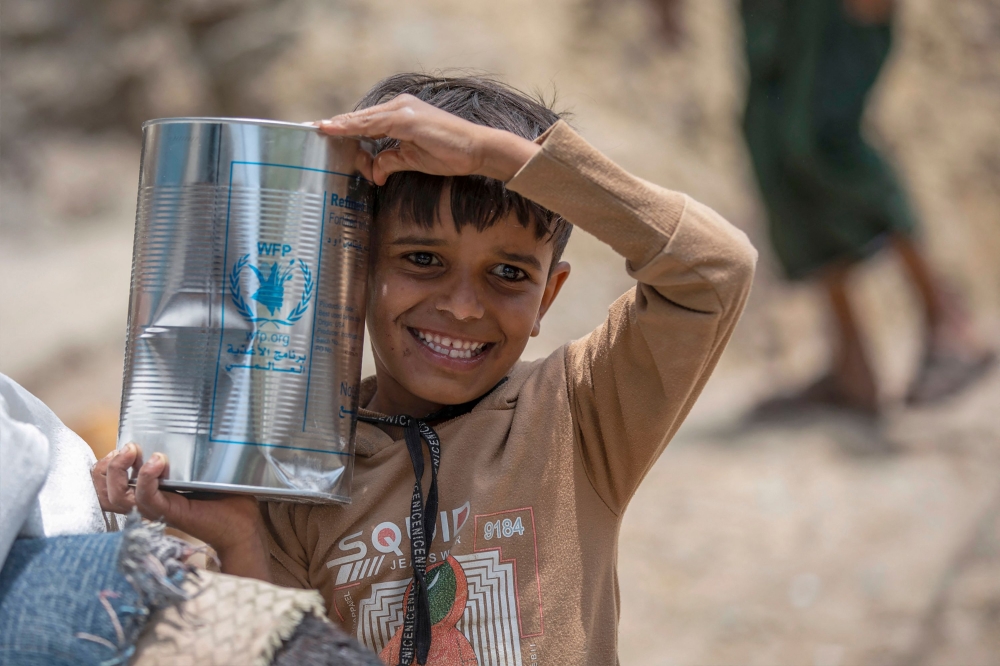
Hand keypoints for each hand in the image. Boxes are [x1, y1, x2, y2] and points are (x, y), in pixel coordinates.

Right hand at [94, 443, 270, 580]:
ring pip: (118, 498)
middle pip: (105, 493)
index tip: (120, 447)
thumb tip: (178, 420)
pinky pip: (145, 498)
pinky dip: (146, 478)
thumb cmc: (222, 493)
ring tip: (135, 451)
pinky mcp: (169, 514)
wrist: (242, 522)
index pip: (107, 485)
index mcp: (146, 492)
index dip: (104, 466)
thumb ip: (182, 451)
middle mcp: (146, 503)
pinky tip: (158, 462)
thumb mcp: (197, 467)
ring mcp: (156, 510)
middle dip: (106, 468)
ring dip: (120, 471)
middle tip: (127, 448)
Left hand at [317, 94, 540, 184]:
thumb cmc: (450, 153)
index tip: (324, 131)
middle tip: (311, 128)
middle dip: (336, 125)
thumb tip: (373, 173)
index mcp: (401, 113)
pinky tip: (336, 130)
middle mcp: (400, 106)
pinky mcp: (406, 119)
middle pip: (361, 117)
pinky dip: (353, 127)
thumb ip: (390, 161)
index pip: (367, 120)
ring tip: (318, 129)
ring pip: (363, 118)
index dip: (345, 127)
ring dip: (340, 125)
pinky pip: (373, 124)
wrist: (477, 150)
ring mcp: (403, 110)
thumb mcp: (413, 159)